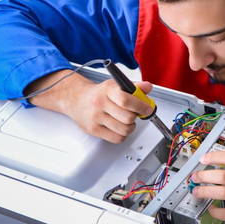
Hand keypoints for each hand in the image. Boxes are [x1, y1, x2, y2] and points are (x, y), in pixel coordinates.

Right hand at [27, 70, 153, 143]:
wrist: (76, 99)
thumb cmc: (99, 93)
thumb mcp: (116, 85)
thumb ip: (134, 86)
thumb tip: (147, 87)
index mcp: (107, 90)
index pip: (126, 100)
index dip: (141, 106)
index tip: (147, 109)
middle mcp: (100, 103)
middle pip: (128, 117)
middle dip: (136, 117)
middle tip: (135, 114)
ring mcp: (95, 118)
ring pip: (124, 129)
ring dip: (130, 127)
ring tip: (127, 121)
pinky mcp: (93, 130)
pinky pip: (117, 138)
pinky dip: (123, 135)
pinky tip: (120, 128)